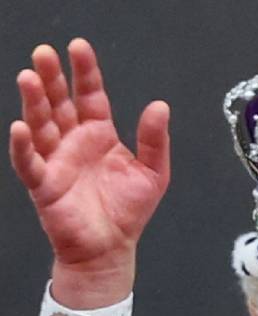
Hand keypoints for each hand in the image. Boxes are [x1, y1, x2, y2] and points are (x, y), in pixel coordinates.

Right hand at [9, 39, 170, 308]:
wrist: (112, 248)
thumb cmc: (128, 212)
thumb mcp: (154, 172)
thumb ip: (154, 139)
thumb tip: (160, 106)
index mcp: (99, 135)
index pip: (90, 96)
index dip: (85, 72)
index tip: (79, 47)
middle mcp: (74, 142)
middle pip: (59, 103)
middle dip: (52, 78)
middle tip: (43, 53)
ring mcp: (56, 161)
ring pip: (41, 125)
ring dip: (34, 102)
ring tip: (28, 78)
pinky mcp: (44, 185)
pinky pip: (30, 162)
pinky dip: (23, 146)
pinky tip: (20, 127)